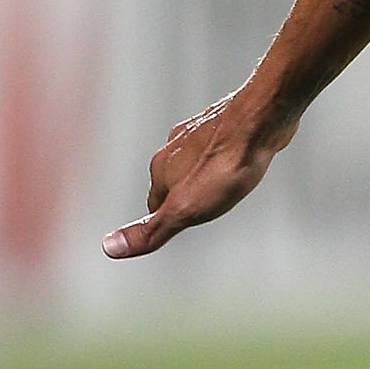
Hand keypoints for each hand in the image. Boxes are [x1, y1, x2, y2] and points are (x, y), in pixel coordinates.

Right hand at [102, 88, 296, 259]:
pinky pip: (217, 144)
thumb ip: (150, 231)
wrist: (260, 121)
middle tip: (199, 210)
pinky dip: (221, 155)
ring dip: (202, 173)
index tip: (173, 226)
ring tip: (218, 187)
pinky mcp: (222, 121)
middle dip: (182, 195)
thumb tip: (109, 247)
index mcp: (160, 169)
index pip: (154, 204)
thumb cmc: (225, 166)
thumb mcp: (185, 211)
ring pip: (193, 160)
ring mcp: (197, 131)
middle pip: (171, 180)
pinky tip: (236, 160)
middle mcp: (173, 147)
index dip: (166, 219)